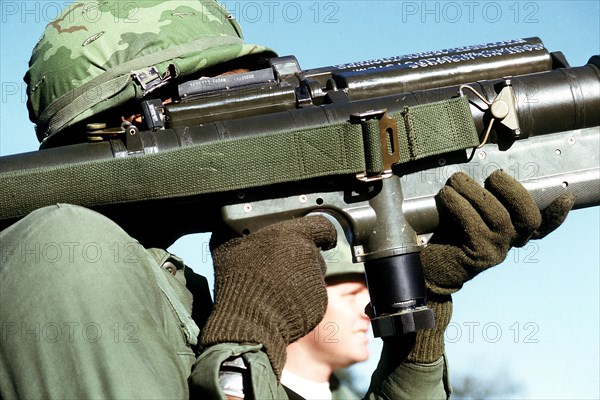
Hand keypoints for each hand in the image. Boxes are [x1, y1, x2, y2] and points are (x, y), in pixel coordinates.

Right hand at [200, 216, 336, 377]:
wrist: (248, 322)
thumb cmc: (237, 282)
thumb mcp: (228, 246)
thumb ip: (241, 235)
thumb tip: (235, 231)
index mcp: (293, 235)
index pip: (322, 226)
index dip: (320, 232)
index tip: (317, 237)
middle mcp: (310, 256)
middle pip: (313, 254)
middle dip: (300, 260)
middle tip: (278, 270)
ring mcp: (316, 281)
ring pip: (312, 277)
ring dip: (299, 281)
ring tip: (275, 291)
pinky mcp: (319, 304)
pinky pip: (312, 298)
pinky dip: (300, 301)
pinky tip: (281, 305)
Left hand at [409, 170, 573, 362]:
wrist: (425, 270)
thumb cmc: (444, 236)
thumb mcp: (465, 216)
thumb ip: (482, 203)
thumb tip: (488, 178)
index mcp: (509, 235)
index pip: (541, 227)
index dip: (556, 215)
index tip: (565, 198)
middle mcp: (507, 245)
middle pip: (527, 217)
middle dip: (512, 189)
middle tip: (492, 177)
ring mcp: (495, 252)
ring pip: (498, 215)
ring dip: (473, 190)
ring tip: (455, 182)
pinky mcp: (477, 255)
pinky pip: (472, 221)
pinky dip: (457, 202)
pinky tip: (445, 195)